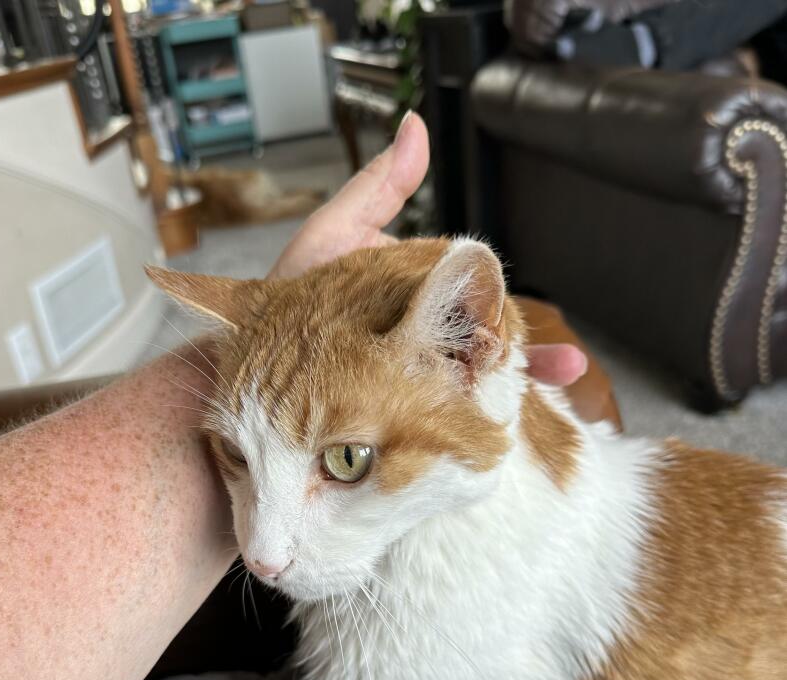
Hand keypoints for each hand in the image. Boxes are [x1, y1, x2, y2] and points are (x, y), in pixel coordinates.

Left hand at [270, 111, 585, 387]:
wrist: (248, 366)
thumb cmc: (285, 301)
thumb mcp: (331, 239)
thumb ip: (376, 191)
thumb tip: (416, 126)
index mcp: (409, 292)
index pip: (467, 291)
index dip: (494, 300)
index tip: (512, 308)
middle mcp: (416, 335)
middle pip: (482, 340)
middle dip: (520, 350)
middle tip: (561, 360)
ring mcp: (410, 375)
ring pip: (476, 379)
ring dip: (519, 381)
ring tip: (557, 378)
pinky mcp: (403, 411)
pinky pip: (449, 413)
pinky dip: (481, 418)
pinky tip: (507, 423)